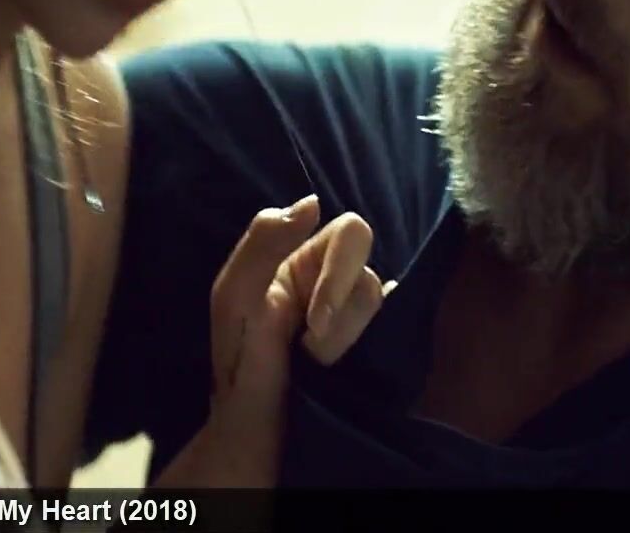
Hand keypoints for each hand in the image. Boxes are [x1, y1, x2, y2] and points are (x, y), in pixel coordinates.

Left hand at [158, 194, 389, 486]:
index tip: (313, 317)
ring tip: (314, 364)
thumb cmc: (240, 362)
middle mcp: (337, 279)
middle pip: (370, 265)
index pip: (350, 232)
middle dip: (343, 307)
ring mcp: (358, 312)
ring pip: (379, 301)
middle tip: (314, 345)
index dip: (339, 271)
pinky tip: (339, 366)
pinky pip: (395, 328)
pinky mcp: (376, 341)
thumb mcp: (234, 296)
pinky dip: (366, 347)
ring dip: (343, 339)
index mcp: (302, 259)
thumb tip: (313, 201)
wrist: (257, 429)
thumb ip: (263, 241)